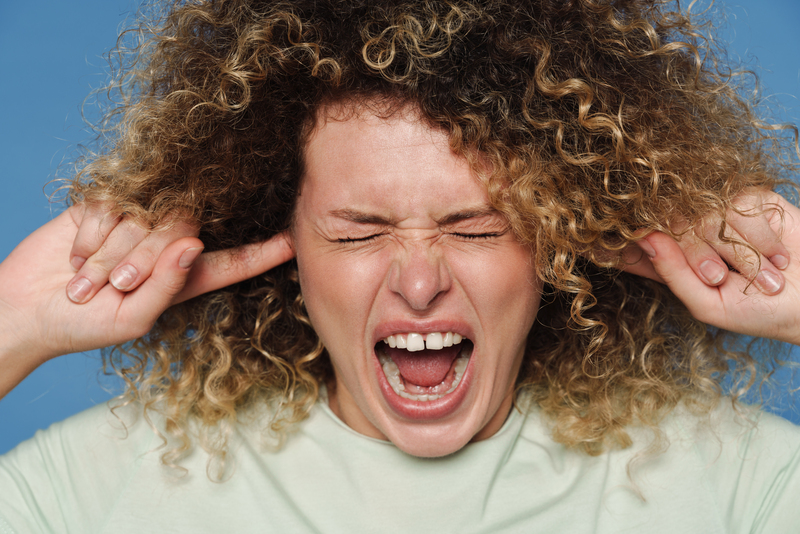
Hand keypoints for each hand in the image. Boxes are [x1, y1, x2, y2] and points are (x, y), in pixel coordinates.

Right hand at [0, 205, 294, 397]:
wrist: (25, 308)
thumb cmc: (83, 325)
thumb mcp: (132, 318)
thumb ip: (168, 285)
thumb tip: (195, 243)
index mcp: (183, 278)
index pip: (233, 262)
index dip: (263, 252)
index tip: (295, 241)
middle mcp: (166, 246)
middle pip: (183, 230)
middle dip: (146, 260)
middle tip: (115, 285)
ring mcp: (136, 222)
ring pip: (146, 218)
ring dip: (113, 252)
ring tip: (90, 278)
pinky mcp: (104, 204)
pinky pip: (112, 205)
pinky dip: (93, 234)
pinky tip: (78, 254)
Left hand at [626, 190, 799, 344]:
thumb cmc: (761, 311)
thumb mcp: (708, 304)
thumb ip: (673, 274)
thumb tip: (643, 237)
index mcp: (671, 262)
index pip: (633, 244)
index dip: (615, 238)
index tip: (594, 240)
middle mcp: (690, 233)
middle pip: (667, 223)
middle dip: (695, 251)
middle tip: (721, 276)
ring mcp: (719, 213)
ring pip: (703, 212)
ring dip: (735, 248)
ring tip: (761, 276)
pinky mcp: (749, 198)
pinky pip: (738, 202)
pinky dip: (757, 233)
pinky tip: (775, 256)